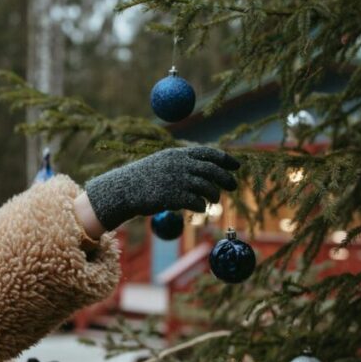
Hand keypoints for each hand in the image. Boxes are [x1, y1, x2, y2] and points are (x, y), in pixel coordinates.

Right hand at [84, 145, 239, 231]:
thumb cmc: (144, 178)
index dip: (225, 159)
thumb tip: (205, 168)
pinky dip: (201, 205)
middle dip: (225, 178)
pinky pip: (196, 202)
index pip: (208, 153)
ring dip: (214, 194)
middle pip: (212, 170)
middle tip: (233, 186)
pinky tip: (201, 208)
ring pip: (207, 187)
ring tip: (214, 199)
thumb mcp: (163, 163)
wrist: (123, 190)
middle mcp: (179, 165)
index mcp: (178, 154)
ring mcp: (177, 181)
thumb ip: (183, 163)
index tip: (236, 166)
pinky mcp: (173, 197)